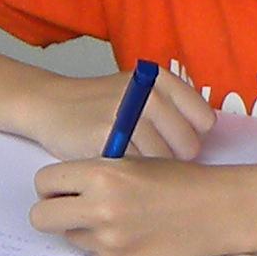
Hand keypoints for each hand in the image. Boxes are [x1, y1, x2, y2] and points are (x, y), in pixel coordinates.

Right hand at [25, 63, 211, 164]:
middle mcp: (148, 93)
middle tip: (150, 158)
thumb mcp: (141, 92)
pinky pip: (137, 170)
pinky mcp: (108, 139)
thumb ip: (173, 109)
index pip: (204, 122)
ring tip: (133, 163)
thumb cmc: (101, 106)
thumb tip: (205, 141)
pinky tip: (118, 167)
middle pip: (188, 147)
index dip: (190, 138)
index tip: (171, 142)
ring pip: (164, 162)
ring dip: (151, 171)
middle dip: (173, 159)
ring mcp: (128, 116)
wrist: (51, 105)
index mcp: (161, 80)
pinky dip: (130, 175)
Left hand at [28, 157, 245, 255]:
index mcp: (100, 174)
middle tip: (70, 208)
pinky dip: (107, 247)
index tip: (62, 188)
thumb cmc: (179, 181)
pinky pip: (94, 255)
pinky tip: (134, 236)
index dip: (52, 186)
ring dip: (84, 230)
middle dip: (51, 212)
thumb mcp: (133, 161)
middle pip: (40, 216)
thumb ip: (94, 173)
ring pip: (70, 237)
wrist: (217, 210)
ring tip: (119, 220)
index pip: (44, 182)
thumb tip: (61, 188)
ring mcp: (107, 240)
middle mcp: (99, 208)